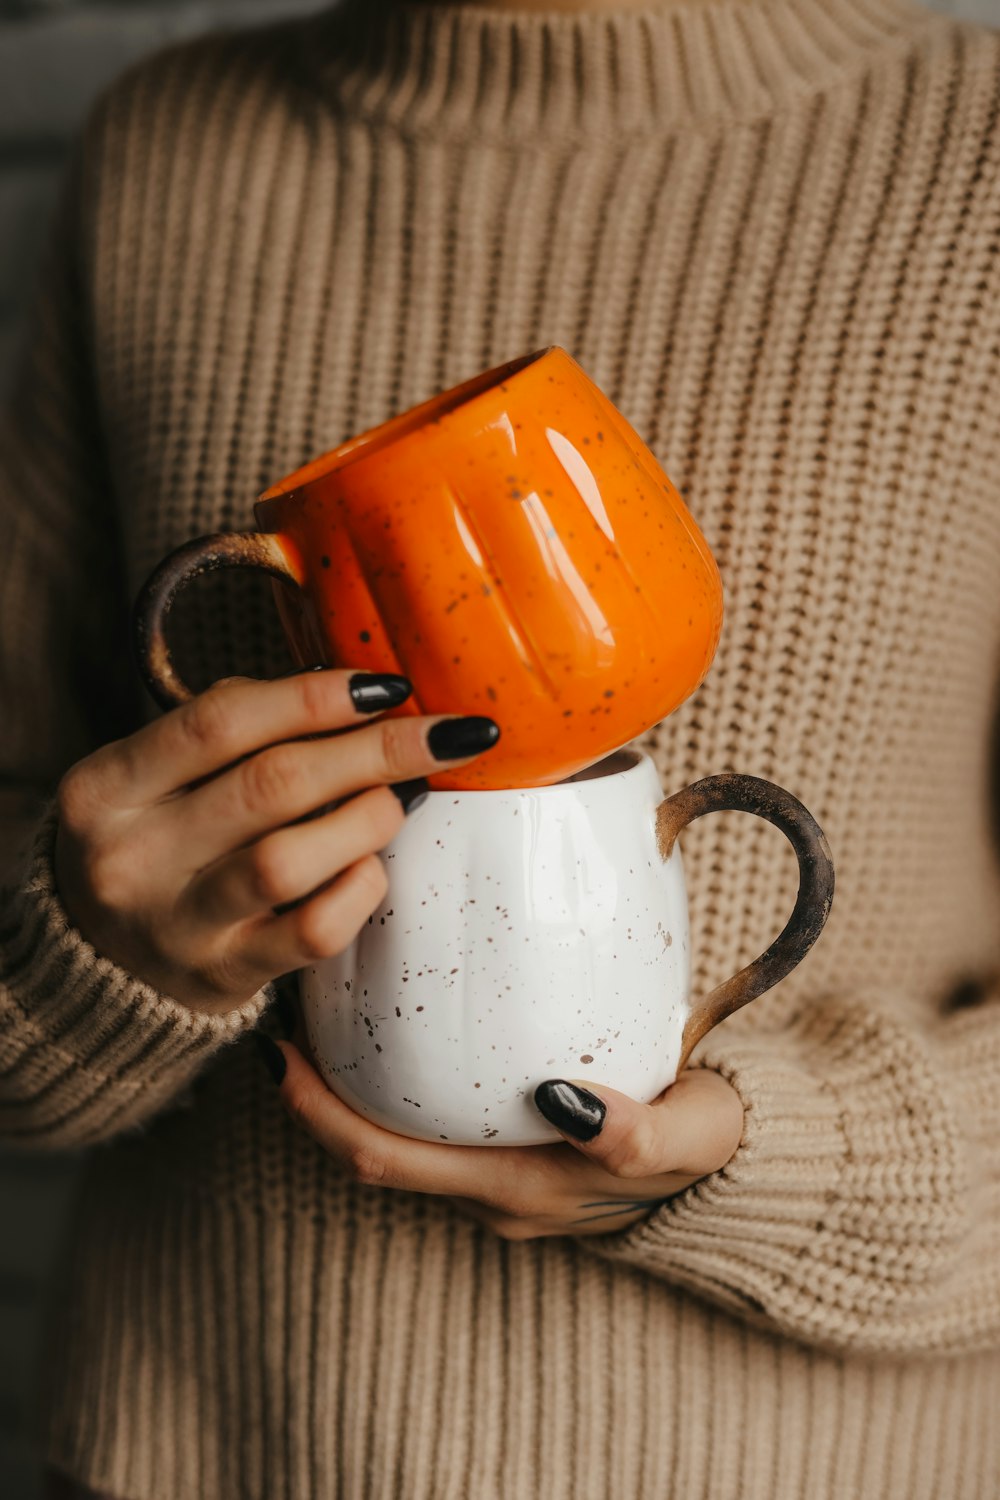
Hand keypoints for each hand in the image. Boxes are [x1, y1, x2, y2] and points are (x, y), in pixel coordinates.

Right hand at [53, 669, 498, 1012]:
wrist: (102, 971)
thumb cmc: (157, 845)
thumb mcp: (155, 778)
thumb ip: (235, 730)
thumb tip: (353, 693)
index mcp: (106, 787)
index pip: (220, 721)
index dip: (314, 696)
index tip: (389, 686)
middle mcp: (132, 857)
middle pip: (271, 784)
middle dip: (374, 750)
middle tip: (443, 736)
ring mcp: (177, 925)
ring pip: (291, 860)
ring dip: (368, 818)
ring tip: (401, 799)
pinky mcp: (225, 977)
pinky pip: (313, 932)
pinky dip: (358, 890)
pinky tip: (369, 867)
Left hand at [262, 1037, 743, 1237]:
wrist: (734, 1165)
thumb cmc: (708, 1143)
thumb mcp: (691, 1133)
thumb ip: (637, 1134)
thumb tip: (564, 1103)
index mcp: (518, 1189)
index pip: (387, 1161)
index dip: (320, 1113)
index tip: (279, 1050)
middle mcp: (492, 1191)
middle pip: (372, 1150)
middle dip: (314, 1092)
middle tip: (279, 1011)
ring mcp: (496, 1174)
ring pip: (397, 1136)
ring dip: (348, 1086)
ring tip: (319, 1005)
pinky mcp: (508, 1148)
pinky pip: (428, 1120)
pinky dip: (393, 1080)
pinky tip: (392, 1019)